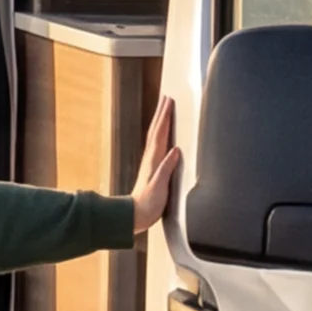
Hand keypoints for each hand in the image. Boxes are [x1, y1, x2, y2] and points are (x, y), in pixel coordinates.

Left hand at [127, 93, 182, 232]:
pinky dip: (160, 134)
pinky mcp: (152, 168)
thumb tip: (175, 150)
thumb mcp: (159, 187)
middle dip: (161, 112)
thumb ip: (166, 169)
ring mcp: (150, 162)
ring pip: (155, 135)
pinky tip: (164, 134)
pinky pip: (157, 144)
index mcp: (154, 160)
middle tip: (166, 96)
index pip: (160, 133)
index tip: (169, 101)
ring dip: (159, 120)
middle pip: (156, 130)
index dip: (165, 117)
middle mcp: (151, 158)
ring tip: (164, 108)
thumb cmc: (149, 203)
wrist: (136, 215)